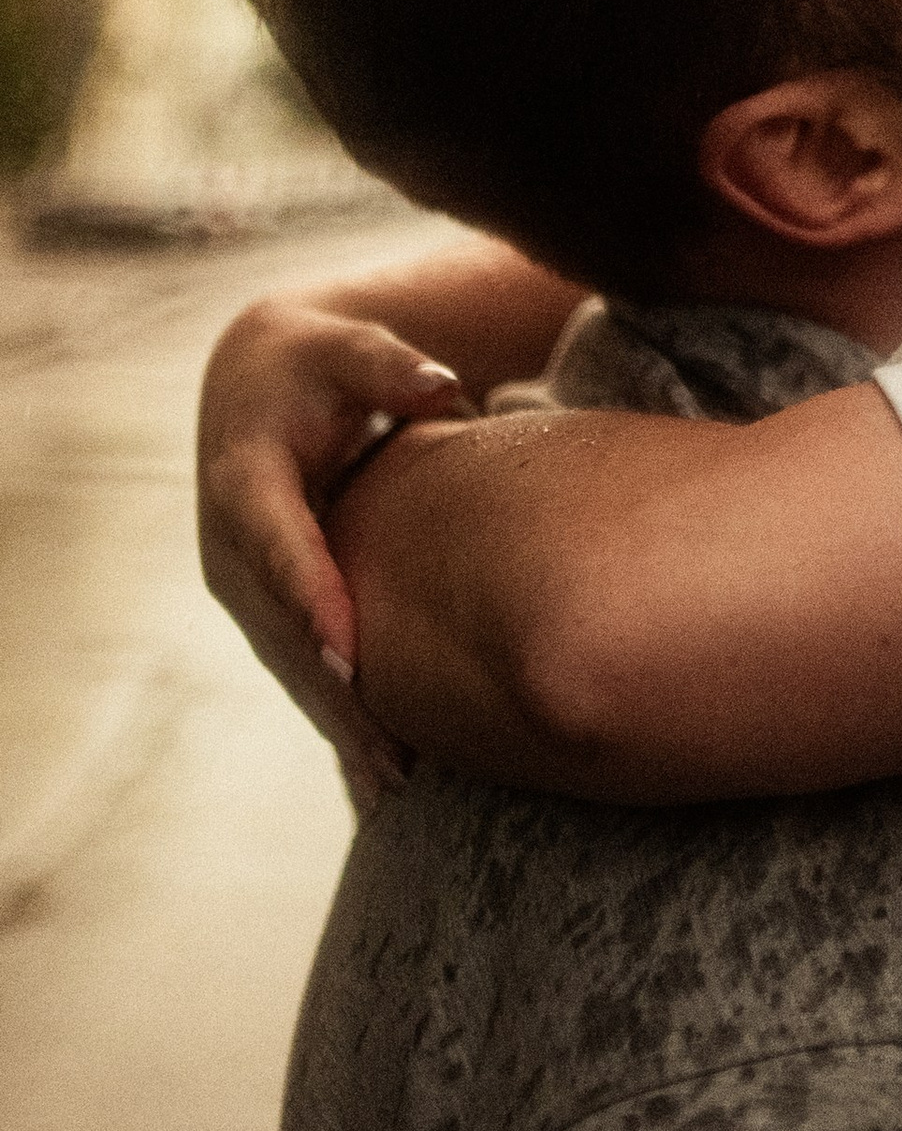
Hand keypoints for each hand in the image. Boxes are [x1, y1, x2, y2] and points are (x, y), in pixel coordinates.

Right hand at [198, 297, 478, 808]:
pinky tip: (377, 783)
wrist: (259, 387)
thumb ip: (391, 364)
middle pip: (285, 630)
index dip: (309, 600)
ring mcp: (248, 590)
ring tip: (394, 782)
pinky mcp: (272, 613)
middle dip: (334, 694)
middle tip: (391, 751)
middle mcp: (233, 550)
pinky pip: (305, 674)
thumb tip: (439, 385)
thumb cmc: (317, 364)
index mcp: (244, 483)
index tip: (344, 655)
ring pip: (294, 667)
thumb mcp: (347, 347)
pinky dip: (339, 726)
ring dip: (340, 726)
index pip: (277, 547)